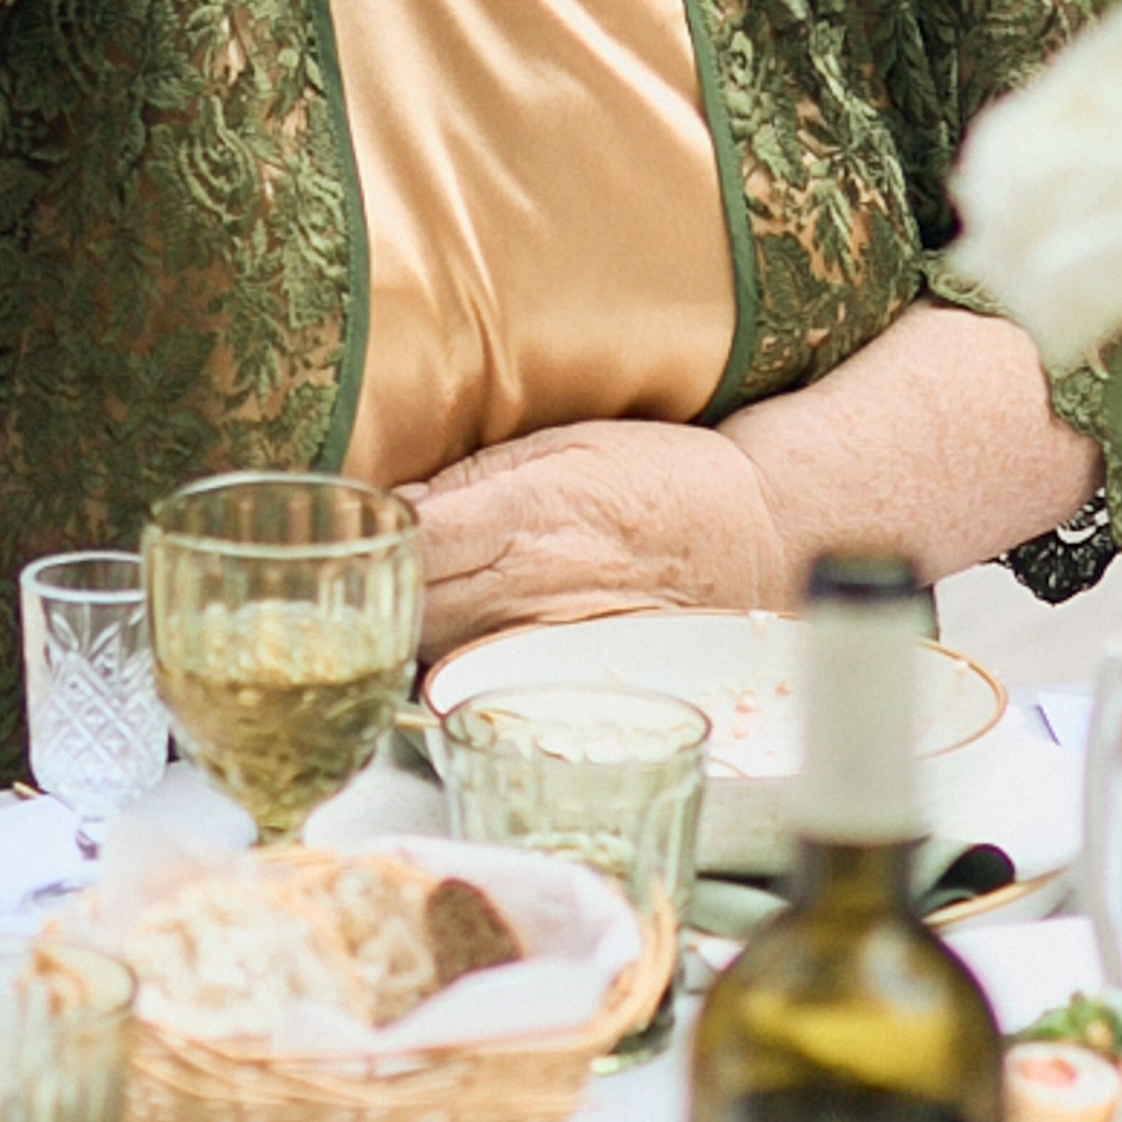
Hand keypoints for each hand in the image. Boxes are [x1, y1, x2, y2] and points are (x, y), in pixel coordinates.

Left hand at [410, 419, 787, 654]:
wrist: (755, 542)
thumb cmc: (663, 479)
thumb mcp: (568, 442)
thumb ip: (479, 476)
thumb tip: (402, 503)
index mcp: (532, 512)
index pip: (414, 539)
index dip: (375, 535)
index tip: (366, 523)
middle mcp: (536, 585)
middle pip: (410, 606)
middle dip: (380, 587)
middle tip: (380, 563)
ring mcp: (549, 642)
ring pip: (435, 653)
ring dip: (412, 626)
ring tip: (424, 593)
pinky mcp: (563, 679)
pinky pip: (480, 680)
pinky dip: (454, 661)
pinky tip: (462, 636)